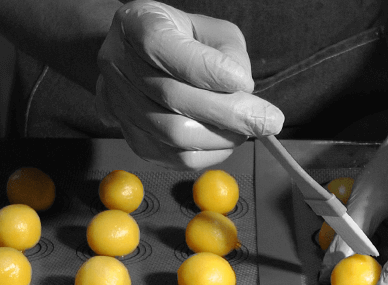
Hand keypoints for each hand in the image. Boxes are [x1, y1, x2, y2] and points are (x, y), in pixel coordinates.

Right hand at [96, 1, 283, 169]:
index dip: (207, 69)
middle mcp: (118, 63)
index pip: (165, 48)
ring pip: (172, 132)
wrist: (140, 55)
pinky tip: (226, 141)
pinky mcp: (130, 134)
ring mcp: (119, 102)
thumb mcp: (212, 30)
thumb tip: (243, 92)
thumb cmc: (184, 39)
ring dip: (220, 136)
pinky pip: (171, 156)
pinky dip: (207, 154)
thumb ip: (229, 55)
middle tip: (268, 121)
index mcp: (137, 24)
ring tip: (247, 129)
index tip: (246, 83)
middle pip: (171, 97)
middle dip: (228, 112)